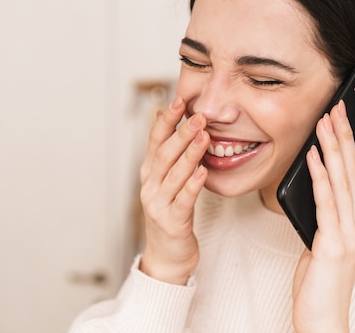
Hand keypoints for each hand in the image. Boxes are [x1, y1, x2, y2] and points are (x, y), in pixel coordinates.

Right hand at [138, 96, 209, 284]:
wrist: (167, 255)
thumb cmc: (171, 214)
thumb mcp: (167, 181)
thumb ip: (168, 154)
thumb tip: (168, 119)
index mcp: (150, 173)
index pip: (155, 140)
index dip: (166, 120)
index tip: (179, 100)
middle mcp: (150, 186)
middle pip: (164, 154)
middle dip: (181, 133)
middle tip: (198, 115)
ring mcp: (158, 204)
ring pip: (173, 174)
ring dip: (189, 153)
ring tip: (204, 136)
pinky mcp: (172, 222)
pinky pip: (184, 200)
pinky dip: (193, 184)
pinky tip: (203, 171)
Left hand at [292, 100, 354, 332]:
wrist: (324, 322)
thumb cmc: (321, 287)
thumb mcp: (325, 248)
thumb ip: (326, 224)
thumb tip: (318, 199)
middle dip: (348, 138)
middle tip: (341, 109)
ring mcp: (348, 235)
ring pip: (343, 182)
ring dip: (334, 148)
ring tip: (327, 120)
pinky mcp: (333, 244)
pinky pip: (325, 202)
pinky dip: (319, 175)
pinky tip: (312, 155)